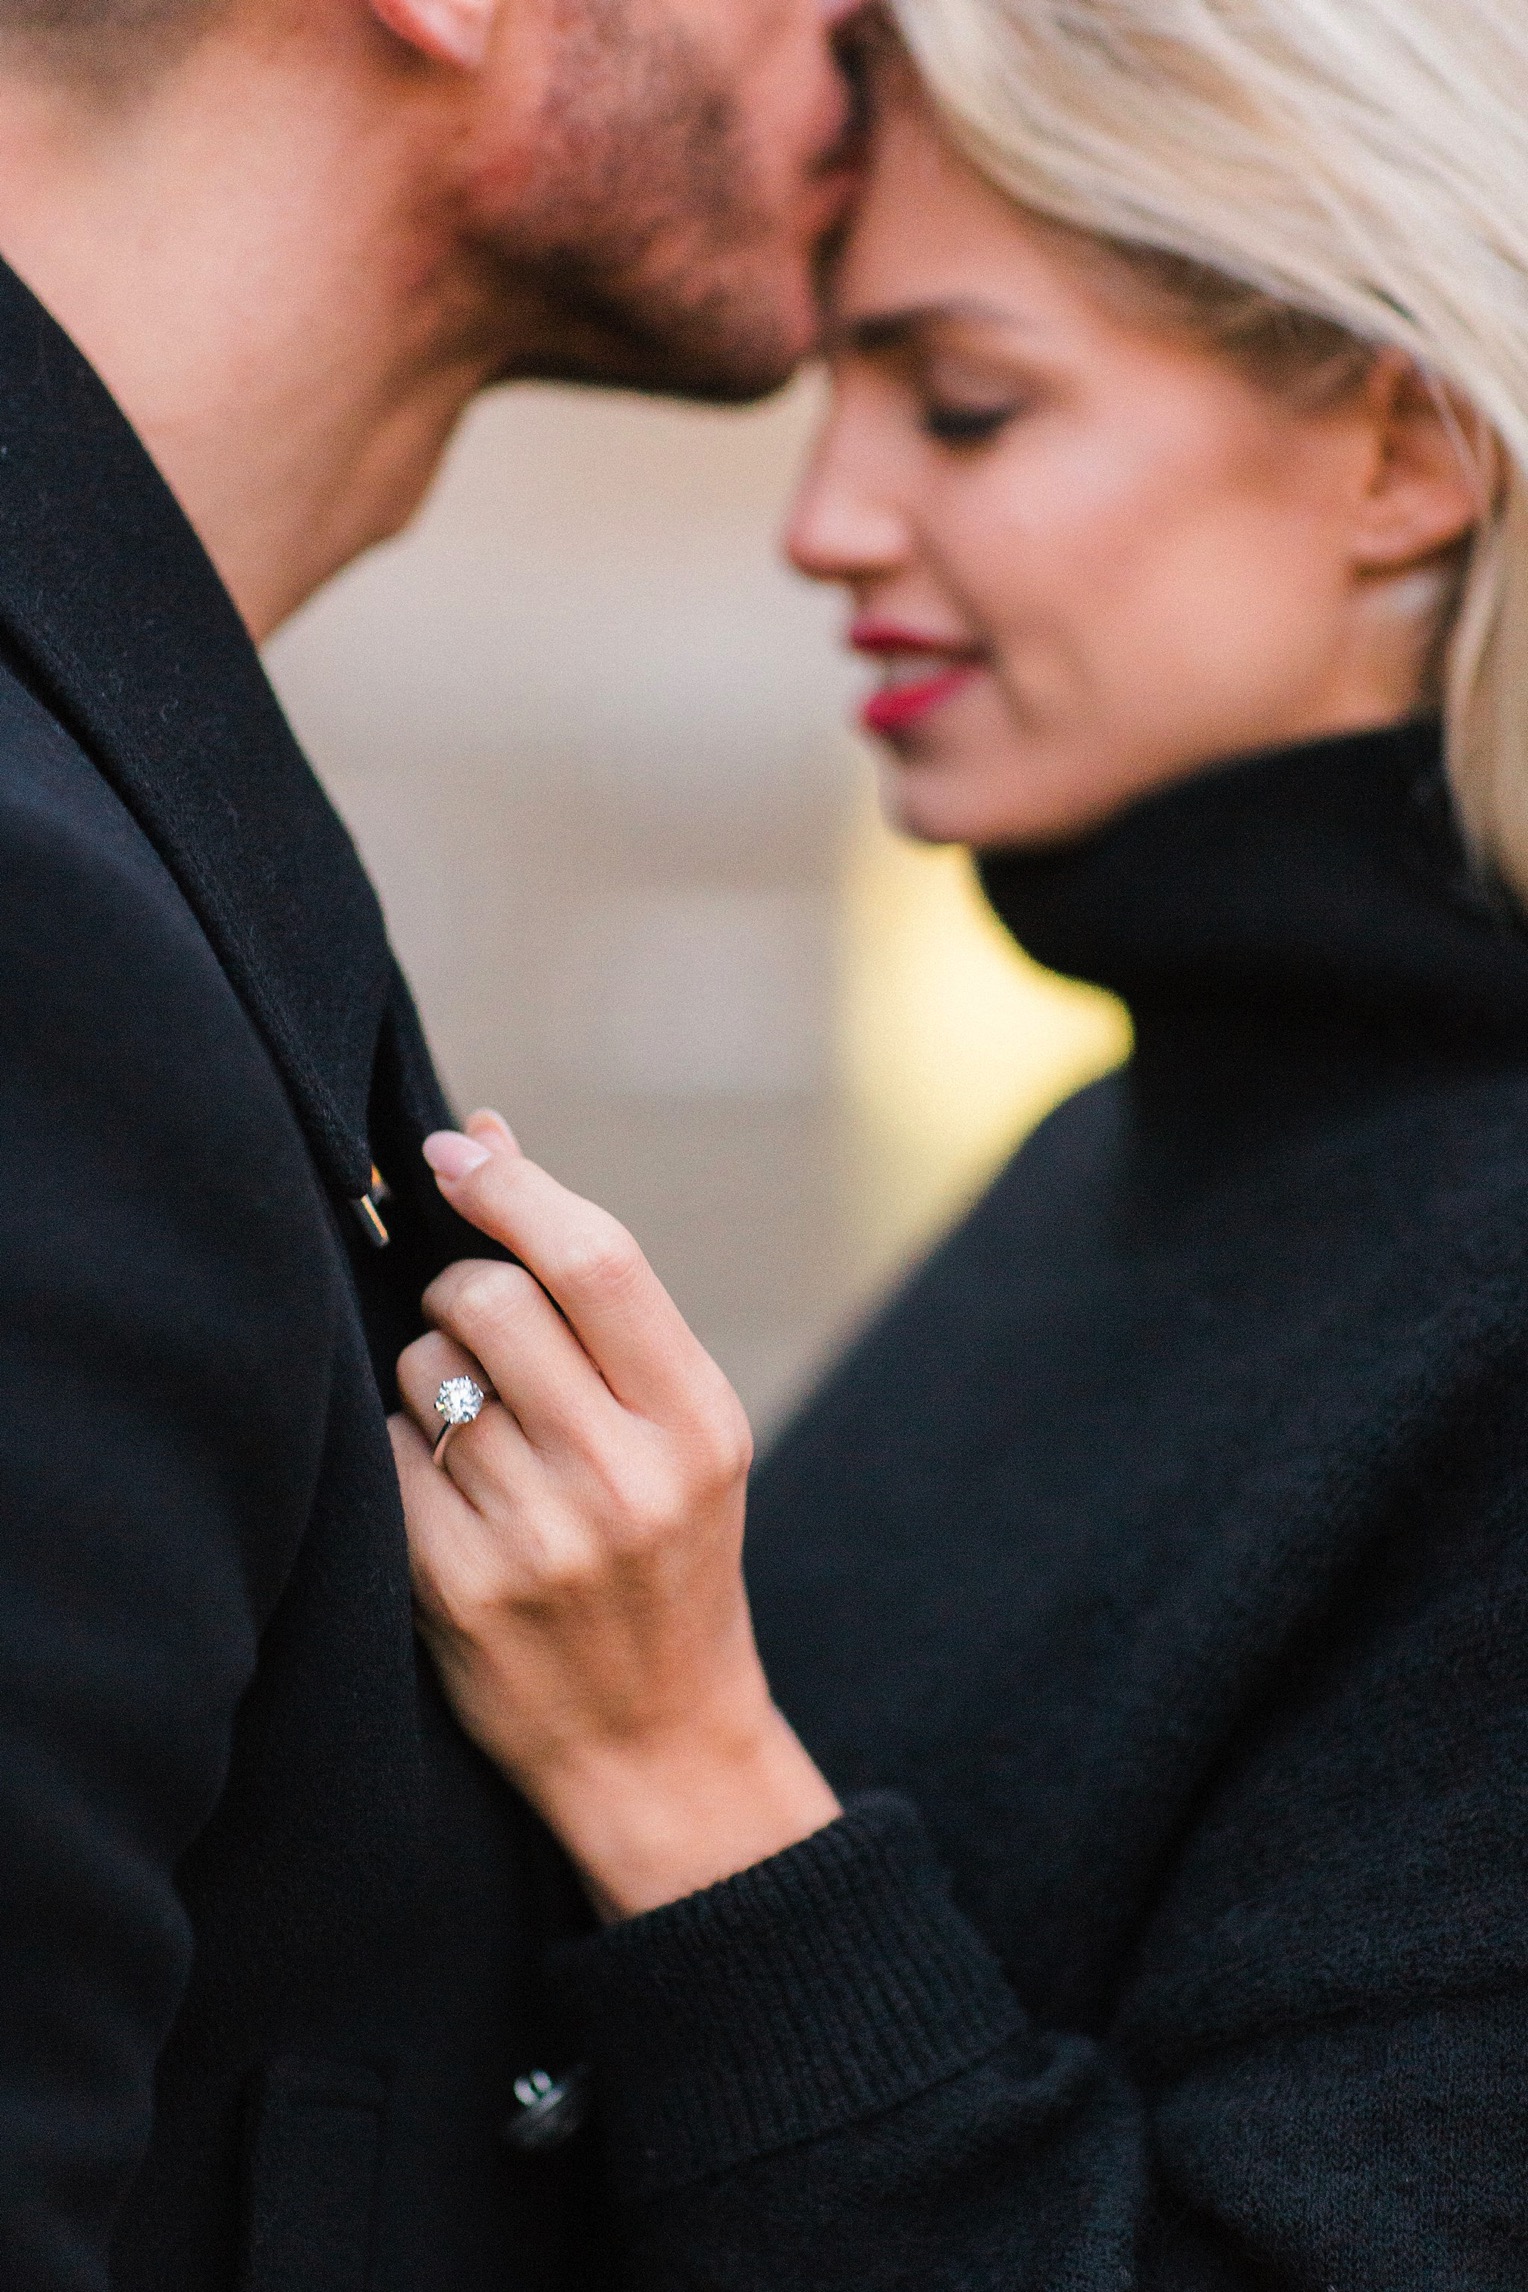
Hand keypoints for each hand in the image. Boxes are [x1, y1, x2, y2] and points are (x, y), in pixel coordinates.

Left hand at [391, 1112, 840, 1921]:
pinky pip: (386, 1450)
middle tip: (477, 1326)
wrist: (653, 1739)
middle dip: (461, 1288)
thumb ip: (597, 1295)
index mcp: (697, 1421)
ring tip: (478, 1434)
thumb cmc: (666, 1556)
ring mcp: (536, 1535)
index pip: (595, 1258)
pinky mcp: (453, 1584)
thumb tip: (487, 1132)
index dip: (512, 1185)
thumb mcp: (682, 1430)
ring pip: (424, 1370)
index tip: (455, 1147)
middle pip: (491, 1299)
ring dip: (429, 1374)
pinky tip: (448, 1492)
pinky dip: (401, 1448)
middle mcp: (624, 1475)